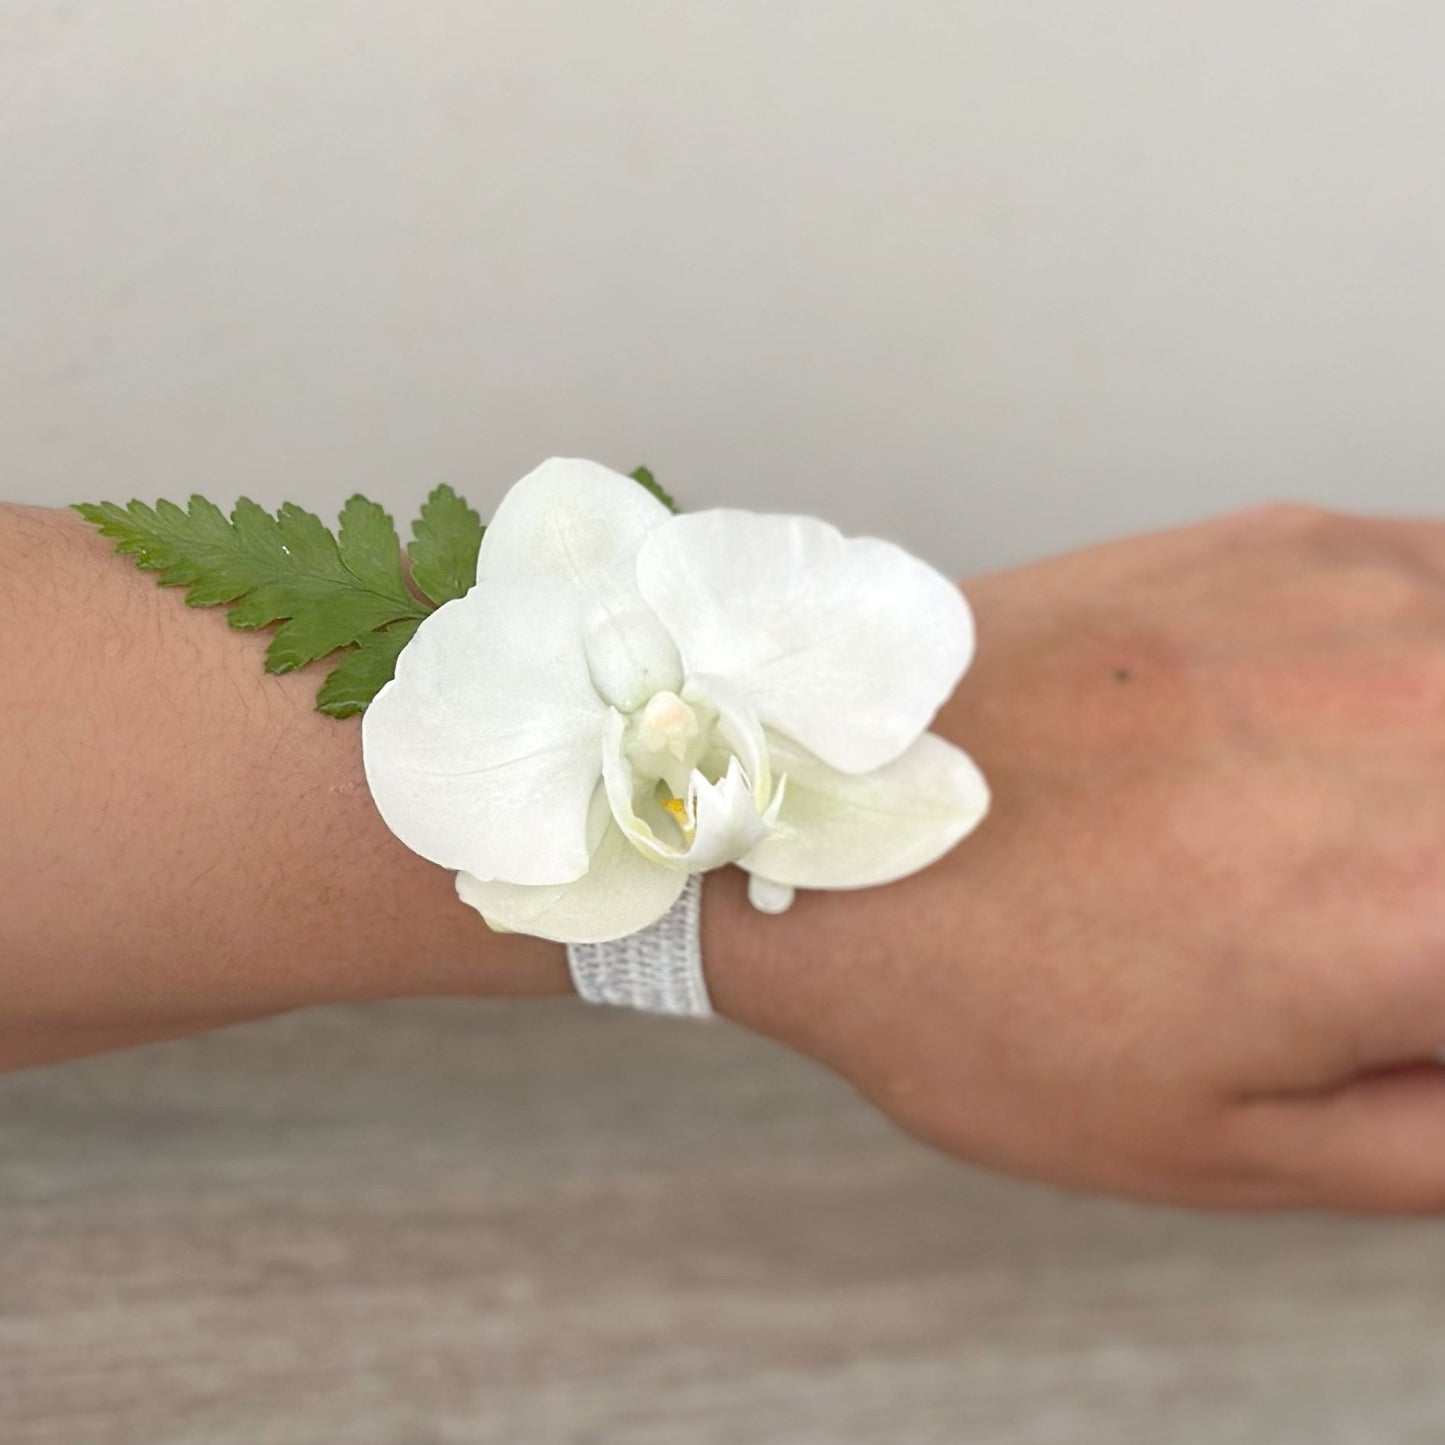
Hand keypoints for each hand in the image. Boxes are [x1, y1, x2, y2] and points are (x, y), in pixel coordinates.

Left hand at [708, 504, 1444, 1212]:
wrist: (817, 814)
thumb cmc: (981, 993)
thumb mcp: (1231, 1148)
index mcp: (1435, 906)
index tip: (1406, 988)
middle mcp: (1433, 721)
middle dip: (1437, 901)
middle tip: (1378, 930)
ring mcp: (1371, 602)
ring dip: (1431, 792)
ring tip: (1347, 852)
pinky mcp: (1298, 538)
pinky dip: (1436, 680)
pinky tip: (1359, 738)